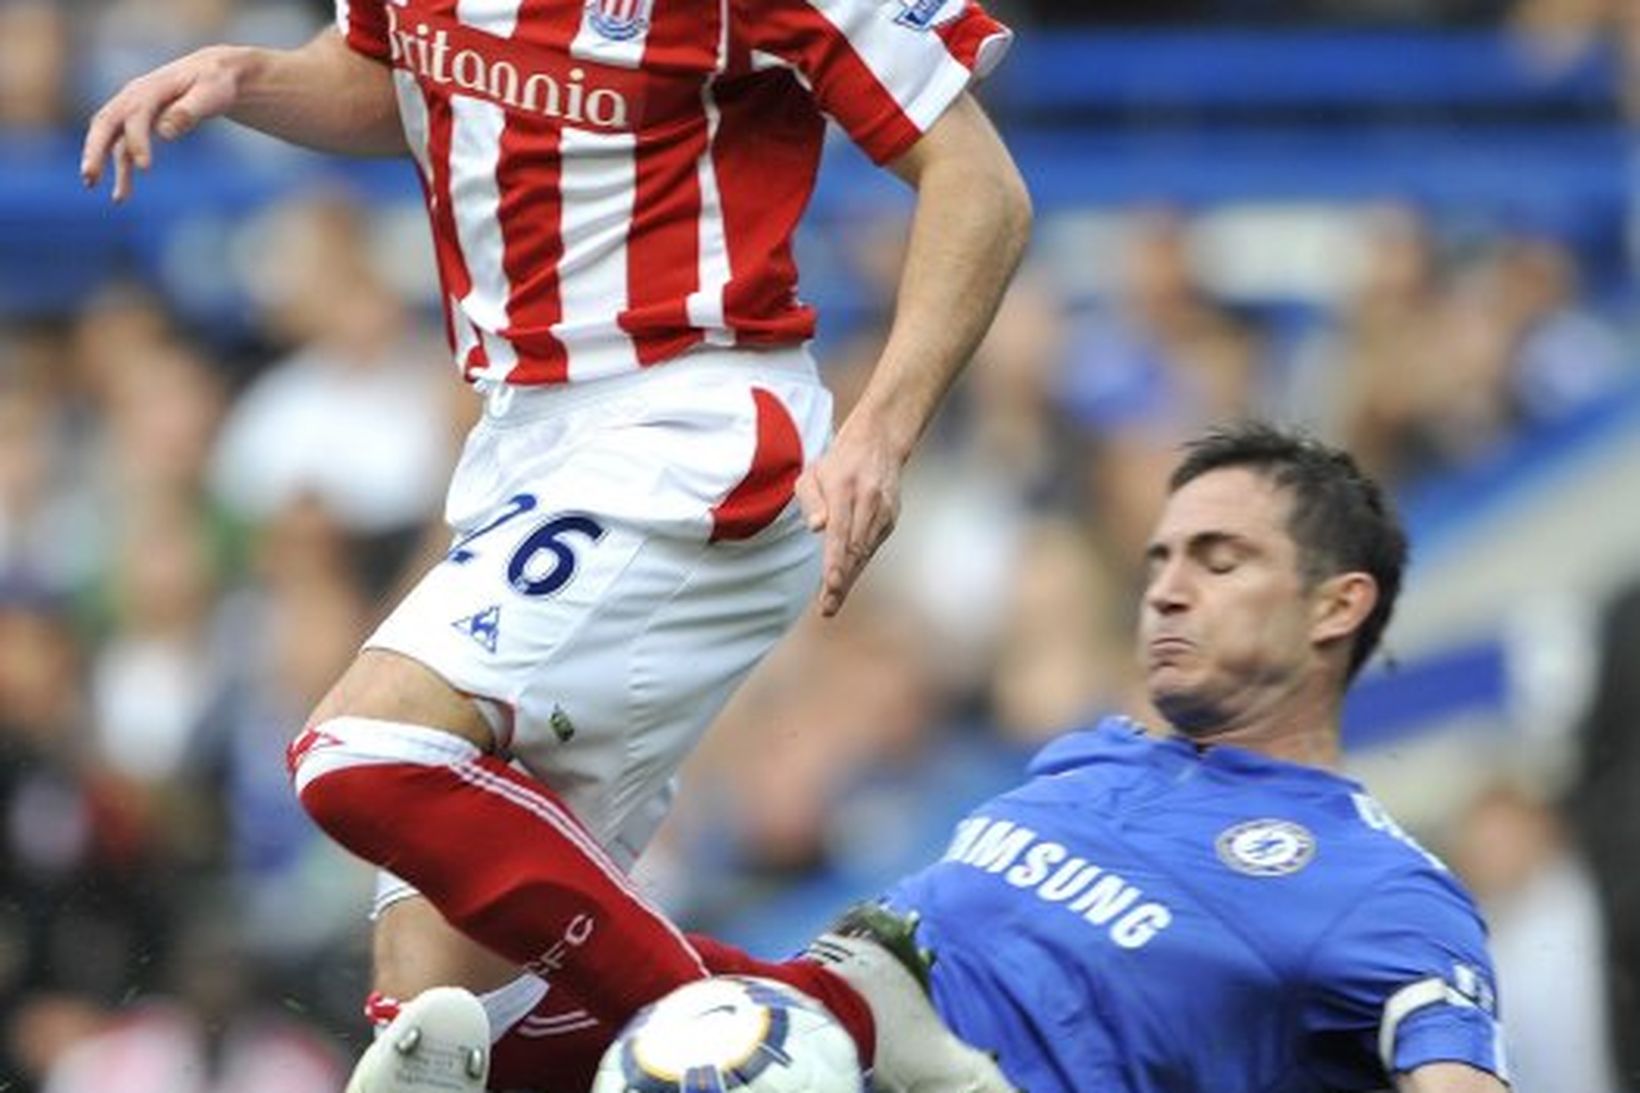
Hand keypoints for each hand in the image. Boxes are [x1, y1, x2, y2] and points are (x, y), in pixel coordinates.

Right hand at [82, 46, 244, 201]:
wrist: (212, 73)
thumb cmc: (215, 83)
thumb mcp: (210, 93)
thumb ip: (189, 111)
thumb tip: (165, 132)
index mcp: (151, 88)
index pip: (136, 115)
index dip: (137, 140)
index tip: (146, 168)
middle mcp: (134, 97)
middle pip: (106, 123)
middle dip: (95, 150)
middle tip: (90, 177)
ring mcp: (132, 110)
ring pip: (110, 138)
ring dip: (103, 164)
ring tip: (105, 193)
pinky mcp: (137, 124)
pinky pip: (122, 148)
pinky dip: (121, 170)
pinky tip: (121, 196)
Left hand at [794, 423, 902, 617]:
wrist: (879, 443)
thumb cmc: (838, 462)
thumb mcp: (812, 473)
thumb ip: (810, 500)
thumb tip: (816, 528)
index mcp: (846, 489)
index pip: (840, 533)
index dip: (836, 563)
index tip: (831, 586)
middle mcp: (868, 502)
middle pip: (855, 549)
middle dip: (842, 582)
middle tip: (828, 609)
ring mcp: (884, 511)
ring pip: (866, 552)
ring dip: (850, 578)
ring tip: (832, 602)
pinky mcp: (891, 518)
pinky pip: (872, 546)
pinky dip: (859, 564)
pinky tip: (846, 580)